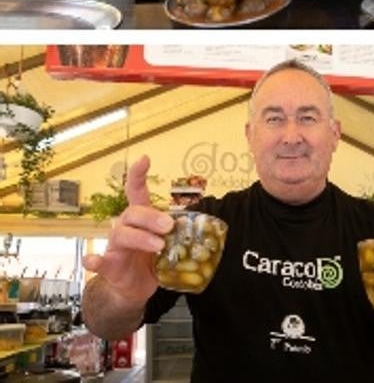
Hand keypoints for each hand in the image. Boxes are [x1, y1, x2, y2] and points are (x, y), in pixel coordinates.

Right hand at [80, 156, 172, 303]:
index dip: (138, 175)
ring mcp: (115, 247)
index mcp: (140, 219)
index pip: (136, 192)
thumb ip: (180, 233)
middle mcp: (125, 228)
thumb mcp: (168, 243)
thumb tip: (206, 227)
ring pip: (121, 234)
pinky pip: (98, 262)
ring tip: (158, 245)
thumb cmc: (151, 260)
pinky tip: (93, 260)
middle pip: (133, 213)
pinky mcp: (110, 267)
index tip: (144, 159)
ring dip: (140, 237)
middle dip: (151, 217)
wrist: (134, 287)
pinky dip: (94, 261)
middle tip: (169, 226)